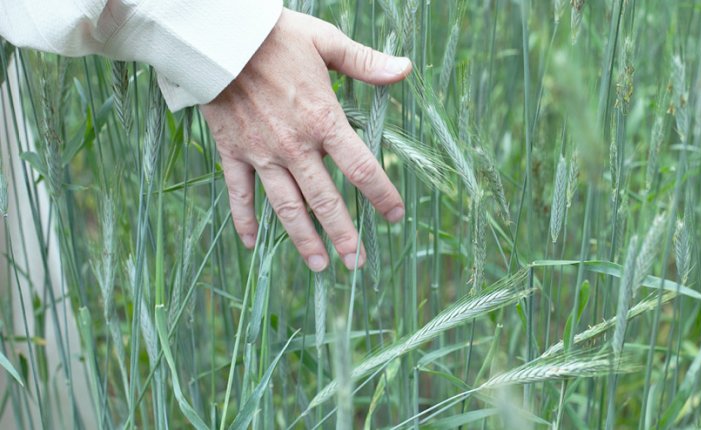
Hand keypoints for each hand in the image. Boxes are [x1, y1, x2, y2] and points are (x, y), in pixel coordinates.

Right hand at [200, 9, 410, 271]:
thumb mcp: (326, 42)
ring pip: (286, 206)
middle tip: (358, 262)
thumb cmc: (275, 36)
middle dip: (344, 233)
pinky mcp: (232, 152)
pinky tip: (252, 244)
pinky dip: (244, 219)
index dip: (381, 195)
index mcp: (323, 120)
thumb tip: (405, 69)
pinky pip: (239, 193)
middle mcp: (294, 146)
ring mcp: (261, 153)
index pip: (361, 167)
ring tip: (319, 265)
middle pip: (325, 200)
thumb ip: (366, 63)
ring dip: (303, 238)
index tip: (395, 216)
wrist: (215, 37)